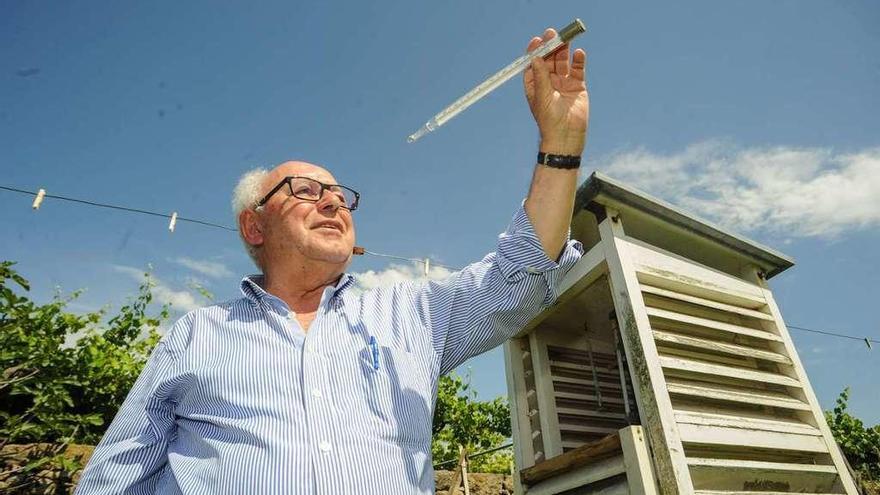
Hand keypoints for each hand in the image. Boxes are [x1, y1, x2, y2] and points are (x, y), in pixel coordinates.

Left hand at [524, 29, 588, 155]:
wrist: (566, 136)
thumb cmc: (549, 120)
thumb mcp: (542, 97)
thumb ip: (541, 77)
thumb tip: (536, 58)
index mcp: (535, 85)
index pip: (534, 64)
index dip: (535, 51)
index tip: (538, 40)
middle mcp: (548, 82)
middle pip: (549, 60)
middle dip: (551, 47)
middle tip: (553, 34)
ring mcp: (563, 83)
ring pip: (563, 62)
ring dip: (564, 50)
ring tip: (565, 39)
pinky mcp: (577, 86)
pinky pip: (578, 70)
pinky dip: (578, 61)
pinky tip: (579, 53)